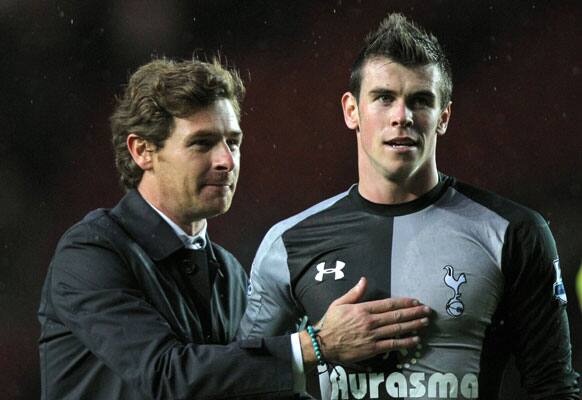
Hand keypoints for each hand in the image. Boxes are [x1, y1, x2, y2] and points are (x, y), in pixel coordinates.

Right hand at [300, 277, 429, 366]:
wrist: (323, 343)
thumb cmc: (330, 323)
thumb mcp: (339, 303)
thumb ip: (354, 292)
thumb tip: (364, 279)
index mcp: (363, 309)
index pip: (388, 304)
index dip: (404, 302)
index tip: (415, 301)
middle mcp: (370, 321)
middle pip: (396, 316)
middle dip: (414, 313)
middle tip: (427, 310)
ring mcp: (372, 335)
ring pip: (397, 329)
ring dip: (413, 325)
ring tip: (425, 322)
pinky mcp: (372, 348)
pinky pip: (392, 344)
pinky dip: (405, 342)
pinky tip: (415, 340)